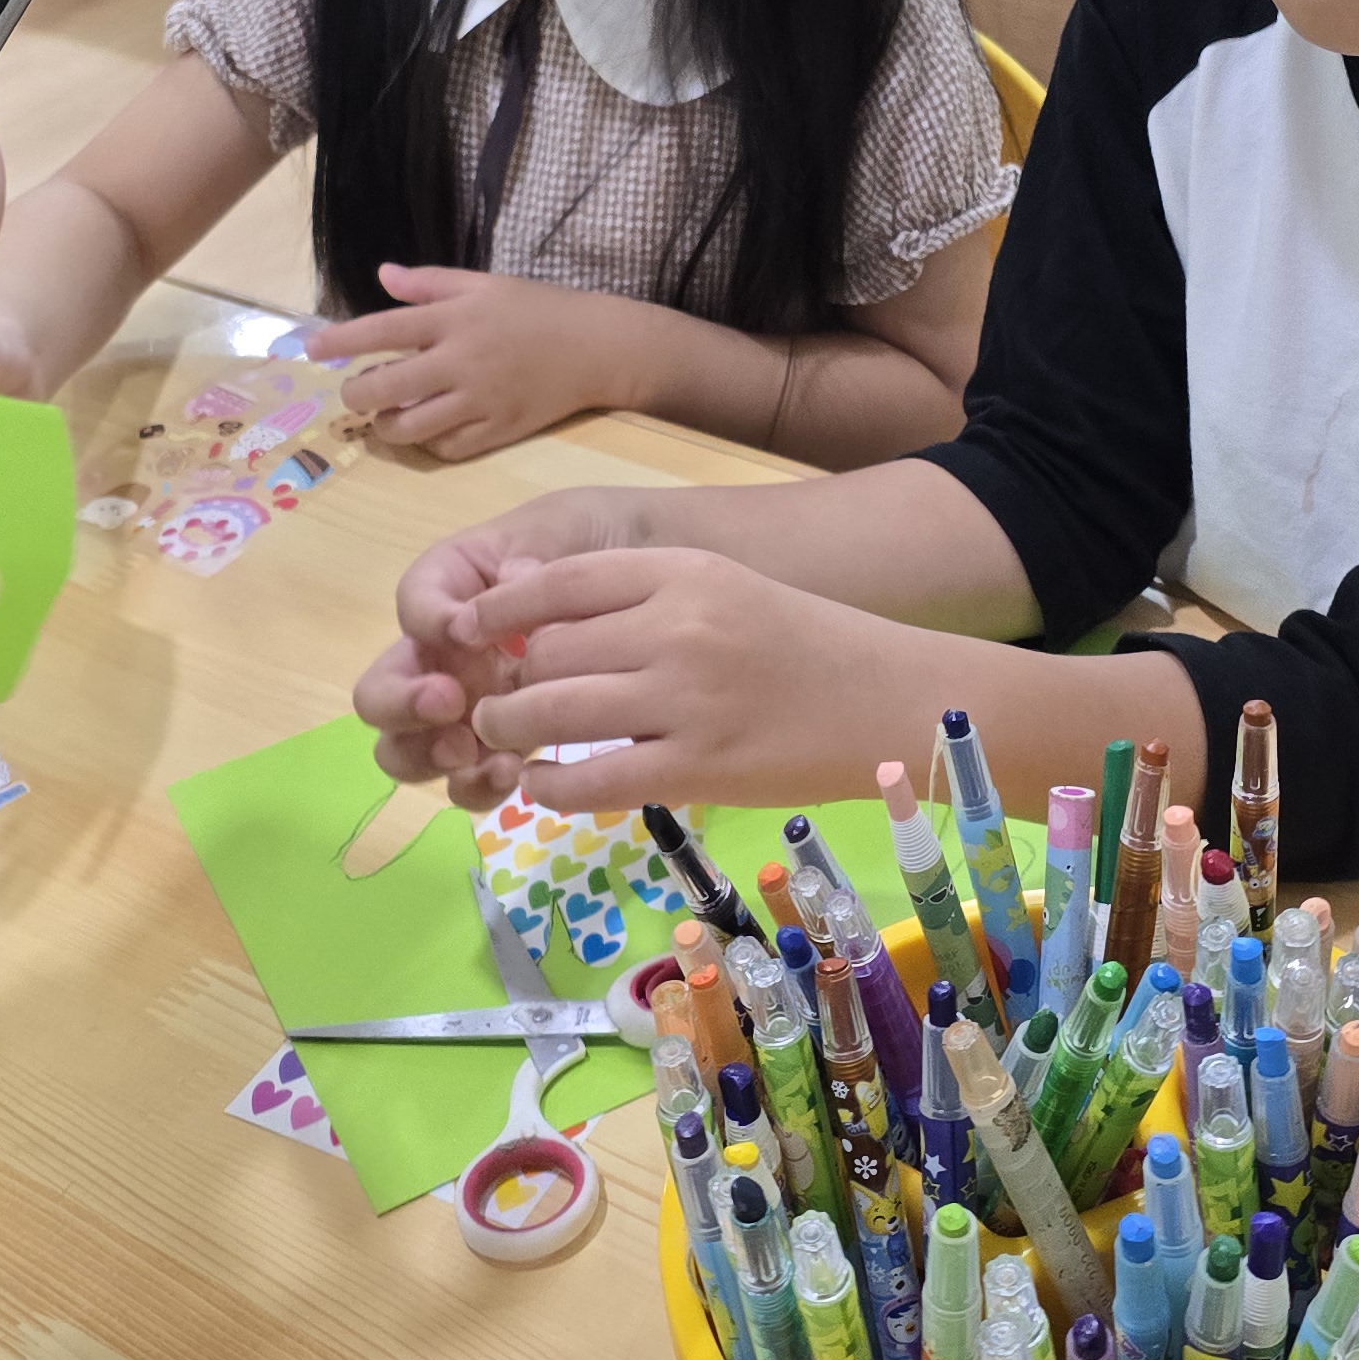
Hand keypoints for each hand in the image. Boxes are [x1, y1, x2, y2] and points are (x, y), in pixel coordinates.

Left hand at [311, 265, 631, 460]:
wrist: (596, 348)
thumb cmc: (537, 309)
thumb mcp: (484, 284)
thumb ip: (429, 283)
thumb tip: (382, 274)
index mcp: (456, 319)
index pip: (384, 329)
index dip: (342, 341)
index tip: (312, 348)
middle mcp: (462, 362)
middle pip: (387, 388)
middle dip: (357, 395)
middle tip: (354, 392)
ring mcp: (479, 401)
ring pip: (411, 427)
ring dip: (386, 425)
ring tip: (386, 415)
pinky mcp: (497, 431)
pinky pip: (446, 448)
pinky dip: (426, 442)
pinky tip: (426, 428)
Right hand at [353, 488, 641, 795]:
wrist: (643, 568)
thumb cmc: (592, 544)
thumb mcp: (560, 531)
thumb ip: (531, 551)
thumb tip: (514, 580)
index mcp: (450, 591)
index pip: (412, 605)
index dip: (426, 620)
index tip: (466, 629)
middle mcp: (443, 653)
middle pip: (381, 692)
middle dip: (401, 704)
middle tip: (449, 702)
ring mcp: (468, 706)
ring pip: (409, 748)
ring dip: (428, 755)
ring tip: (472, 751)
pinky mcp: (501, 746)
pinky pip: (466, 778)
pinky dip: (476, 784)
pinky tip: (513, 772)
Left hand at [368, 545, 935, 817]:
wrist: (886, 699)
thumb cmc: (800, 642)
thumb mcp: (721, 588)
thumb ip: (637, 595)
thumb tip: (530, 613)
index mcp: (681, 572)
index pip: (559, 582)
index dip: (499, 611)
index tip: (472, 632)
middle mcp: (677, 628)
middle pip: (544, 651)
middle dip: (503, 681)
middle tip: (493, 701)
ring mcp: (685, 700)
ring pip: (552, 713)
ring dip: (510, 731)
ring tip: (506, 740)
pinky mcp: (697, 769)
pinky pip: (590, 781)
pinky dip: (549, 787)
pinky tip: (544, 785)